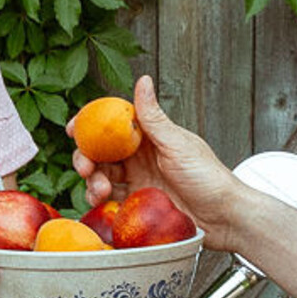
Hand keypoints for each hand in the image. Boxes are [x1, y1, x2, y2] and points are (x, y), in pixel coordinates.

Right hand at [75, 77, 245, 252]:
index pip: (114, 123)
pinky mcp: (137, 203)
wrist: (223, 217)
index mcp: (151, 135)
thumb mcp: (178, 145)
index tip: (73, 128)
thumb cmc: (209, 177)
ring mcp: (138, 180)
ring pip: (102, 175)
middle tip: (84, 167)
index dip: (91, 124)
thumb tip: (142, 80)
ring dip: (92, 181)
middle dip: (86, 157)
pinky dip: (100, 200)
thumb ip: (154, 118)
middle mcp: (141, 156)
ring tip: (98, 191)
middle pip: (101, 151)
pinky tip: (102, 203)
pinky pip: (110, 199)